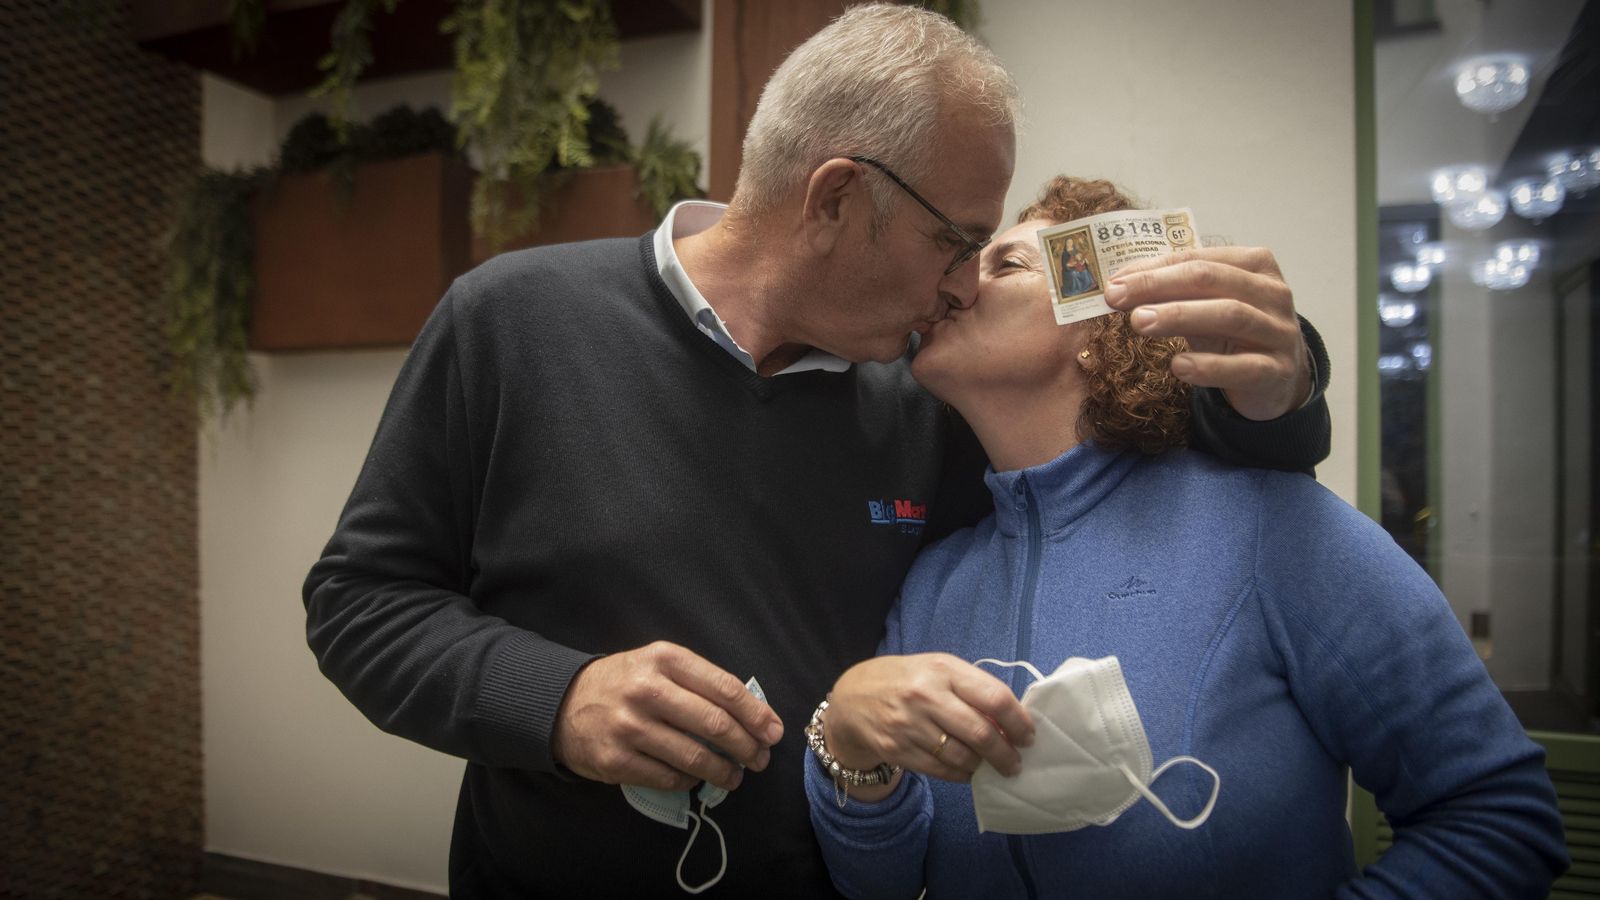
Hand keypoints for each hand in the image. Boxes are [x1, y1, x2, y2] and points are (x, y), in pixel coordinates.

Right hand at [552, 641, 782, 791]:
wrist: (562, 703)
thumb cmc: (624, 682)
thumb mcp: (658, 664)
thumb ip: (700, 681)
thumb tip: (752, 715)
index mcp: (664, 659)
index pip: (725, 688)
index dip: (756, 714)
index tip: (774, 731)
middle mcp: (647, 690)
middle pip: (715, 724)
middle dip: (747, 746)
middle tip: (760, 759)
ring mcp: (630, 727)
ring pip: (695, 757)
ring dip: (724, 772)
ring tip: (735, 776)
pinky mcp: (616, 760)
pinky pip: (668, 777)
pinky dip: (690, 781)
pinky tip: (697, 779)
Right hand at [824, 653, 1032, 783]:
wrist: (853, 698)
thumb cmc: (906, 680)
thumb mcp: (937, 670)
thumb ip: (971, 688)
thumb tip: (1010, 721)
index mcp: (942, 670)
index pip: (994, 697)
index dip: (1018, 721)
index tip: (1028, 736)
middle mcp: (926, 696)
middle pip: (981, 733)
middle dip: (1005, 753)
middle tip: (1015, 762)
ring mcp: (910, 725)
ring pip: (962, 757)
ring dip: (983, 766)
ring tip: (992, 767)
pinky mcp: (898, 750)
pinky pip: (942, 771)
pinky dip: (962, 775)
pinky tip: (969, 771)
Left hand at [1105, 246, 1311, 420]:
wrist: (1278, 378)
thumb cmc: (1234, 333)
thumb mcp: (1205, 306)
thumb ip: (1171, 294)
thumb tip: (1116, 288)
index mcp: (1255, 265)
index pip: (1198, 258)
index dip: (1152, 268)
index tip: (1112, 282)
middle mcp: (1273, 293)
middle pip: (1211, 279)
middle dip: (1158, 285)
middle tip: (1116, 297)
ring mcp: (1279, 331)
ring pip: (1230, 315)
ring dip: (1179, 316)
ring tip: (1139, 323)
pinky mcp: (1278, 371)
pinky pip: (1244, 367)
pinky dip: (1209, 366)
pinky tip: (1178, 366)